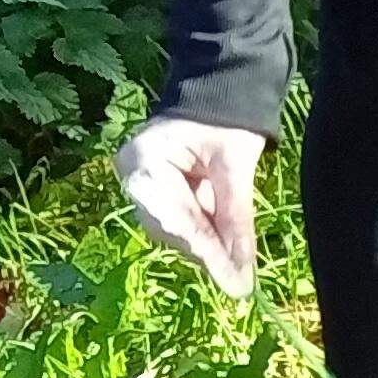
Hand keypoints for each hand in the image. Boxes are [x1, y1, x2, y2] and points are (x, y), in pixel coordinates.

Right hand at [115, 115, 264, 298]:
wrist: (220, 93)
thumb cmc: (226, 120)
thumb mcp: (235, 164)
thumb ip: (236, 216)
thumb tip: (243, 271)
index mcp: (144, 159)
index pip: (176, 217)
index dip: (207, 252)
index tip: (235, 284)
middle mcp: (134, 174)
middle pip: (171, 229)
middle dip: (208, 252)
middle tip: (241, 281)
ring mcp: (142, 184)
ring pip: (176, 231)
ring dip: (209, 246)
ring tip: (239, 266)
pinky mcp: (158, 191)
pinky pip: (182, 221)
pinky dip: (207, 233)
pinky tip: (229, 248)